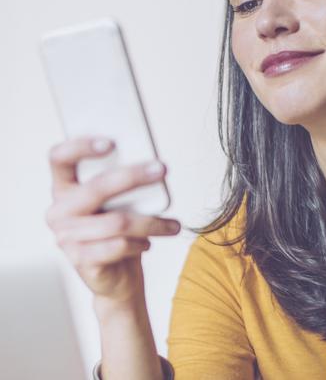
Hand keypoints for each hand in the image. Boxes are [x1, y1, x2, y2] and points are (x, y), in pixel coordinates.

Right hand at [45, 136, 180, 303]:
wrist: (118, 276)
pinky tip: (148, 244)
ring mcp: (66, 238)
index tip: (112, 142)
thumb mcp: (120, 202)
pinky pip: (120, 245)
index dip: (80, 147)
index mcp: (64, 189)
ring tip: (173, 225)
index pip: (59, 158)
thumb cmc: (120, 231)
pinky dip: (141, 243)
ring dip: (152, 222)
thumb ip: (124, 182)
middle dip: (133, 176)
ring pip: (117, 221)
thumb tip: (152, 161)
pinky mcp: (81, 261)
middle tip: (162, 168)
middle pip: (97, 187)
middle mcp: (59, 212)